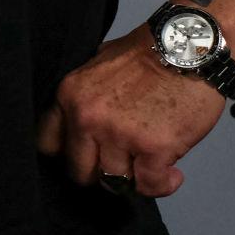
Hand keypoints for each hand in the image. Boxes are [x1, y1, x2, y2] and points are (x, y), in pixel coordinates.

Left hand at [34, 25, 225, 197]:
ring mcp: (119, 135)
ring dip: (134, 180)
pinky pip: (149, 186)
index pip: (48, 143)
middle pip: (79, 171)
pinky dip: (162, 185)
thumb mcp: (97, 64)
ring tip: (149, 167)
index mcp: (69, 96)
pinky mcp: (153, 149)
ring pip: (114, 182)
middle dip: (99, 174)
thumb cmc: (147, 54)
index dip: (67, 155)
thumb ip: (85, 95)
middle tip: (121, 166)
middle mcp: (87, 117)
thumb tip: (80, 121)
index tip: (85, 158)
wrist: (187, 48)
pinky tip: (172, 173)